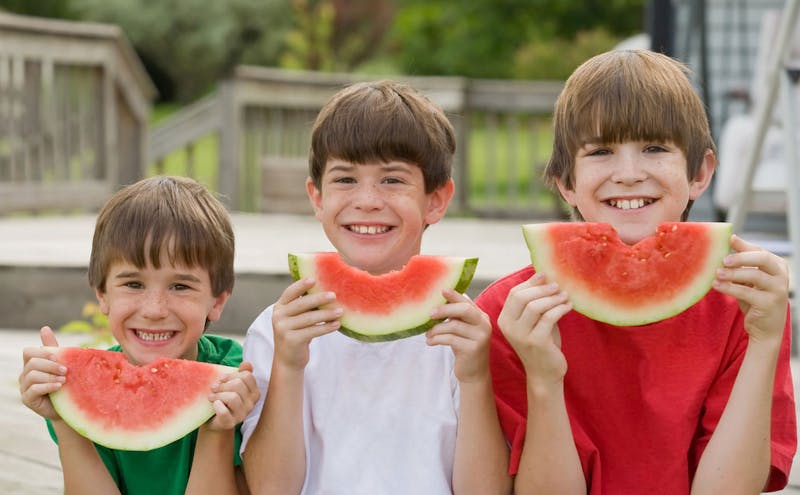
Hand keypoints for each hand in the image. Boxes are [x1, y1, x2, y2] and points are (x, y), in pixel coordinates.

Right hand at [19, 326, 65, 419]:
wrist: (68, 405)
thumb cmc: (64, 382)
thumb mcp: (60, 364)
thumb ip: (52, 348)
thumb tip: (44, 328)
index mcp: (31, 364)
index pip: (28, 352)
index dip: (42, 353)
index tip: (57, 357)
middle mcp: (24, 375)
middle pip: (32, 363)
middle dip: (50, 365)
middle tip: (66, 370)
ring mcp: (24, 387)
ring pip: (32, 376)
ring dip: (50, 376)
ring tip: (64, 380)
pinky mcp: (27, 399)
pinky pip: (34, 389)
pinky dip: (48, 386)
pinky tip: (59, 386)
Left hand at [206, 361, 260, 430]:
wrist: (212, 420)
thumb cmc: (222, 399)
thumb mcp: (231, 384)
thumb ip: (240, 373)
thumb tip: (246, 363)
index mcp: (254, 392)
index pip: (247, 376)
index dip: (232, 375)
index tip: (221, 379)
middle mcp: (251, 404)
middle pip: (239, 385)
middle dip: (223, 385)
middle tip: (213, 388)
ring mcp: (242, 415)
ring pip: (233, 397)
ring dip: (218, 395)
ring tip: (211, 396)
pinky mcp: (230, 423)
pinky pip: (223, 411)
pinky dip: (216, 406)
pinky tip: (214, 405)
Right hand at [271, 278, 341, 370]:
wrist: (288, 360)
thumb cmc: (297, 334)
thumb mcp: (296, 318)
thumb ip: (305, 306)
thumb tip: (327, 291)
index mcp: (279, 307)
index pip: (290, 292)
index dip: (301, 285)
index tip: (314, 279)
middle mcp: (278, 316)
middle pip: (301, 304)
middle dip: (318, 299)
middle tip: (334, 295)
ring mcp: (283, 329)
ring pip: (309, 318)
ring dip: (326, 314)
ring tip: (340, 311)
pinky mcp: (291, 340)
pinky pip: (312, 331)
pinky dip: (326, 327)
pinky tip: (337, 324)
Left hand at [427, 289, 491, 382]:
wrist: (474, 374)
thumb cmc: (464, 348)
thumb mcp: (462, 331)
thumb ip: (456, 317)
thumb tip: (437, 304)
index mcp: (482, 317)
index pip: (467, 302)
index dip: (455, 295)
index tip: (442, 290)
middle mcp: (484, 325)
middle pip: (464, 310)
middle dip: (445, 310)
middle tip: (429, 314)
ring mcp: (480, 337)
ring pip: (454, 326)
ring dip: (436, 329)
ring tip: (427, 334)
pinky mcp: (473, 349)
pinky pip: (450, 339)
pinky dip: (437, 339)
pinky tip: (430, 342)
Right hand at [496, 273, 571, 391]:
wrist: (544, 373)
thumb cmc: (542, 343)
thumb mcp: (534, 321)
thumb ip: (535, 302)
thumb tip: (544, 277)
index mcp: (504, 319)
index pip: (514, 293)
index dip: (530, 282)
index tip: (545, 275)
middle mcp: (508, 327)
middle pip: (523, 297)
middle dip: (542, 289)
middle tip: (558, 286)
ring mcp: (521, 336)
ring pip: (535, 306)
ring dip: (553, 298)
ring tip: (565, 296)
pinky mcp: (536, 342)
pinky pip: (549, 317)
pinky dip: (560, 308)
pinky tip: (569, 306)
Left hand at [713, 235, 789, 343]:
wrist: (764, 329)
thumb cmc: (755, 300)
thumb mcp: (749, 280)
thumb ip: (742, 264)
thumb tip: (730, 240)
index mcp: (777, 266)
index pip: (760, 250)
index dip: (744, 245)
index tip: (729, 240)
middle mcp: (782, 276)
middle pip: (763, 259)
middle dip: (742, 257)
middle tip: (723, 259)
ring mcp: (778, 290)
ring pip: (755, 275)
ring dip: (733, 273)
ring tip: (717, 273)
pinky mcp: (769, 304)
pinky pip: (747, 292)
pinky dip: (729, 287)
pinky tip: (716, 285)